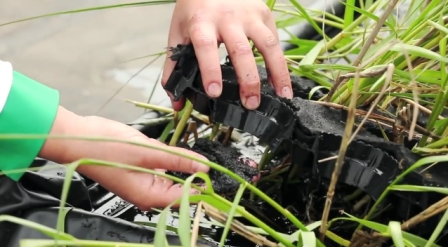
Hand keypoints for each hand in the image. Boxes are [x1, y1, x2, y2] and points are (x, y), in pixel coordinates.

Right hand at [39, 106, 211, 208]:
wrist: (78, 138)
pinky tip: (175, 152)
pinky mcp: (139, 169)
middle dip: (195, 176)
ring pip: (172, 177)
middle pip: (180, 189)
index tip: (220, 175)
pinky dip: (169, 160)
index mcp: (149, 196)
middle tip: (211, 162)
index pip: (186, 197)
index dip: (204, 187)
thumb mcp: (150, 152)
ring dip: (183, 167)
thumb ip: (179, 160)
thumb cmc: (106, 148)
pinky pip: (161, 168)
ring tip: (196, 156)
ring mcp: (142, 182)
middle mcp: (147, 193)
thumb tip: (204, 167)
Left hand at [162, 0, 291, 110]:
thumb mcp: (178, 33)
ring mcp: (249, 14)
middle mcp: (227, 17)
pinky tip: (281, 82)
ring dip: (277, 72)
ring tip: (280, 96)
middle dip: (247, 80)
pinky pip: (275, 40)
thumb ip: (175, 68)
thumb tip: (177, 103)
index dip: (210, 70)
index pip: (206, 47)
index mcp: (201, 22)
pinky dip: (280, 62)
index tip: (214, 92)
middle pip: (240, 50)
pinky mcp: (263, 13)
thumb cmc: (194, 11)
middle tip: (250, 104)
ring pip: (267, 44)